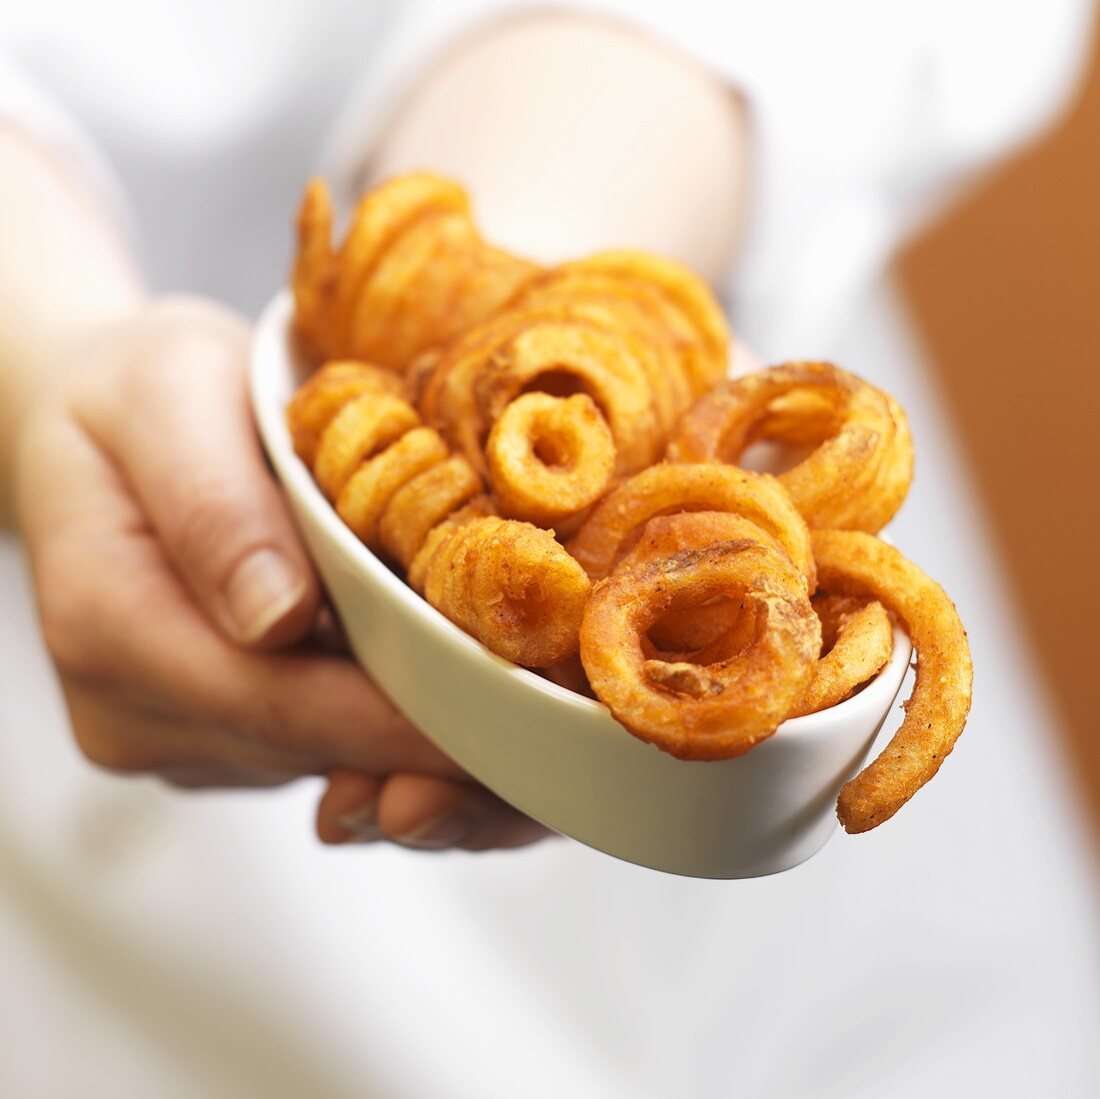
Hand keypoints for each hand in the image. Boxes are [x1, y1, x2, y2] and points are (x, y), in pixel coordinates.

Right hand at [15, 296, 547, 850]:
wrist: (102, 429)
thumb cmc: (136, 396)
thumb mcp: (165, 398)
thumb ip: (213, 505)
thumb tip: (276, 618)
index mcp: (106, 621)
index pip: (270, 699)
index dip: (391, 724)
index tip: (499, 718)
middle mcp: (131, 708)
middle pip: (306, 748)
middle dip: (424, 751)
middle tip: (543, 738)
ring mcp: (171, 729)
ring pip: (316, 760)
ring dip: (413, 752)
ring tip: (516, 723)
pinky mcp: (207, 731)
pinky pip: (309, 747)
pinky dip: (382, 735)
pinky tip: (451, 711)